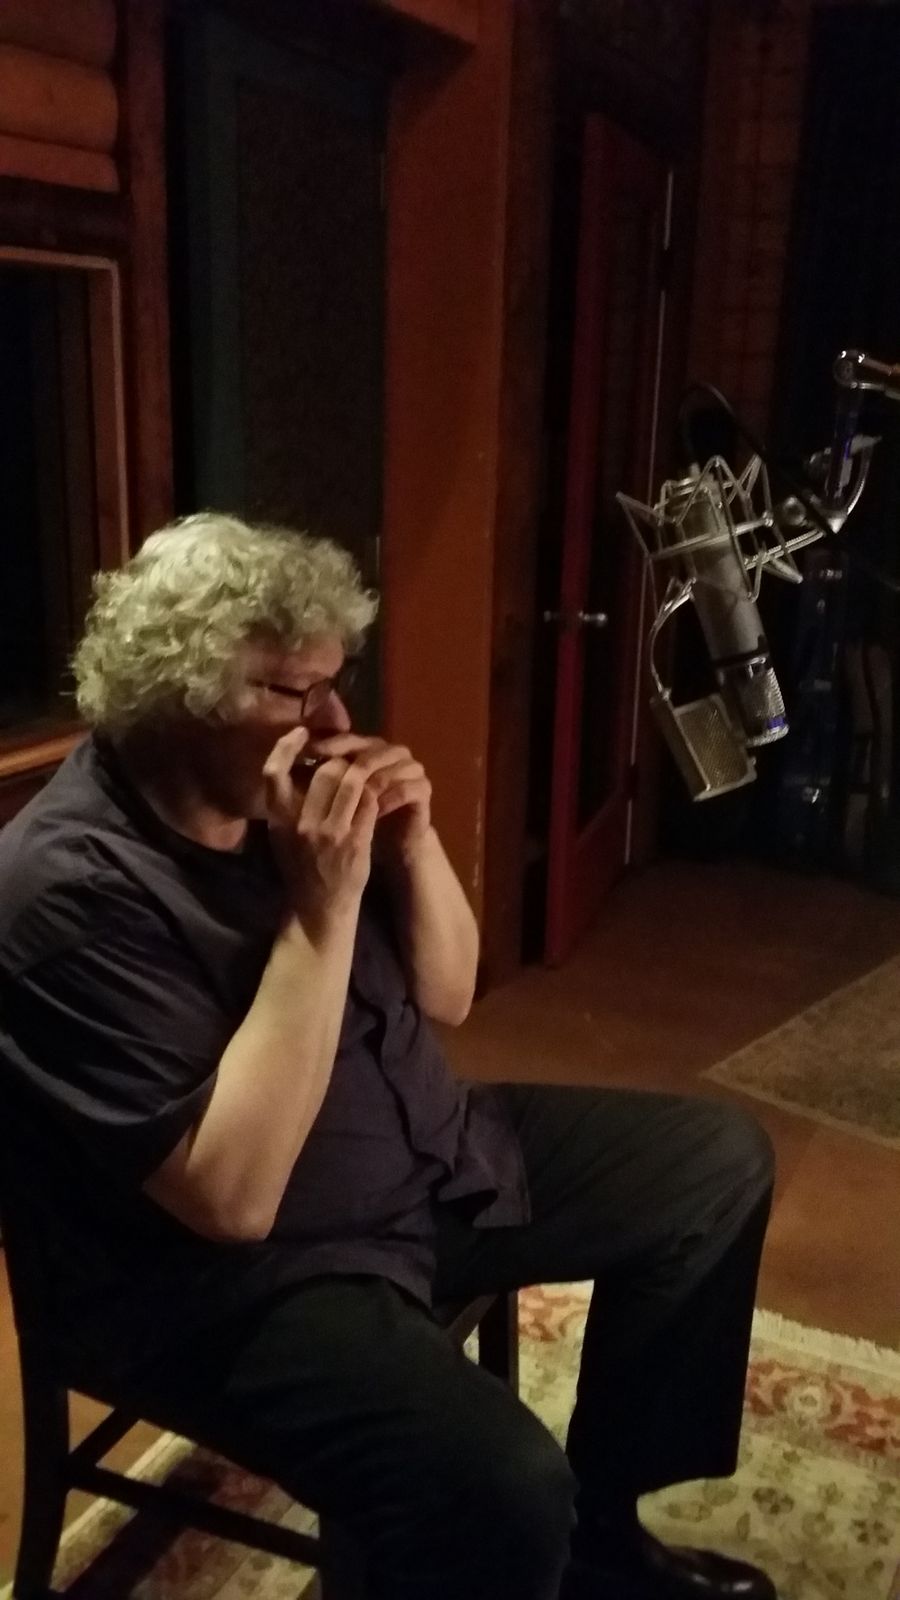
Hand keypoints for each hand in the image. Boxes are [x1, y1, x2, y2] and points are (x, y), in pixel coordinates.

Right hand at [261, 726, 377, 927]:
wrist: (318, 908)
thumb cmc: (301, 868)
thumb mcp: (282, 835)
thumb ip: (286, 803)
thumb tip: (297, 764)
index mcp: (278, 819)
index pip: (274, 772)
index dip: (286, 747)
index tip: (301, 733)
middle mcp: (301, 823)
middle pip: (325, 771)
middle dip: (342, 759)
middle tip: (351, 758)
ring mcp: (330, 833)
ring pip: (352, 781)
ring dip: (364, 771)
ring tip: (368, 770)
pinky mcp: (355, 842)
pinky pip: (370, 802)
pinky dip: (378, 791)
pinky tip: (381, 789)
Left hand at [308, 733, 432, 860]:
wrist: (393, 845)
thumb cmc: (357, 825)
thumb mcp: (333, 802)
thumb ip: (318, 781)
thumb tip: (287, 765)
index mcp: (366, 749)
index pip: (347, 739)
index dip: (329, 744)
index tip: (309, 753)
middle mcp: (389, 752)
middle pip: (369, 747)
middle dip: (349, 761)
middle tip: (330, 776)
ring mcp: (409, 768)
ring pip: (387, 765)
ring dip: (368, 780)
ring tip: (350, 797)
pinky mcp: (422, 789)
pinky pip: (405, 788)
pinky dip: (388, 798)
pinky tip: (374, 810)